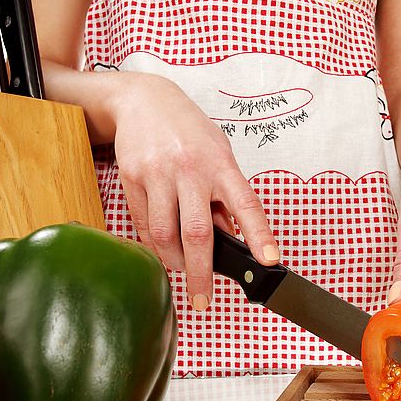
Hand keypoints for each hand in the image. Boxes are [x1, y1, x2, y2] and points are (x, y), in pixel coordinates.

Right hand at [111, 74, 278, 308]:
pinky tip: (162, 250)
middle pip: (197, 232)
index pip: (245, 204)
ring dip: (174, 262)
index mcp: (220, 164)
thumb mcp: (218, 154)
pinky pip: (142, 224)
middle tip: (203, 300)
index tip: (269, 260)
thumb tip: (231, 239)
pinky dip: (153, 245)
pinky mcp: (131, 178)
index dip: (259, 234)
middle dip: (201, 273)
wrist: (144, 100)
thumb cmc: (189, 131)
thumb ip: (224, 196)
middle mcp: (190, 169)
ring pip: (164, 234)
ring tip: (182, 270)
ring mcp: (158, 174)